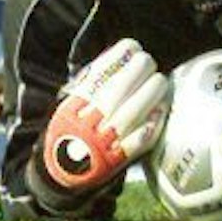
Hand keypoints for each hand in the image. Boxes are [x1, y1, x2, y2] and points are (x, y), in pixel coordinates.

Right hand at [39, 38, 171, 191]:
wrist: (60, 173)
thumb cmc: (69, 129)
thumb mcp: (66, 103)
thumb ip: (87, 81)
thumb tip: (118, 54)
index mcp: (71, 107)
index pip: (95, 76)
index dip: (116, 58)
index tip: (131, 47)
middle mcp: (85, 124)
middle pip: (115, 94)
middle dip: (135, 72)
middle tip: (148, 62)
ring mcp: (102, 143)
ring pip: (129, 115)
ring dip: (149, 94)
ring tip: (160, 81)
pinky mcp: (117, 160)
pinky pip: (137, 142)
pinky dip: (151, 125)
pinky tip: (161, 110)